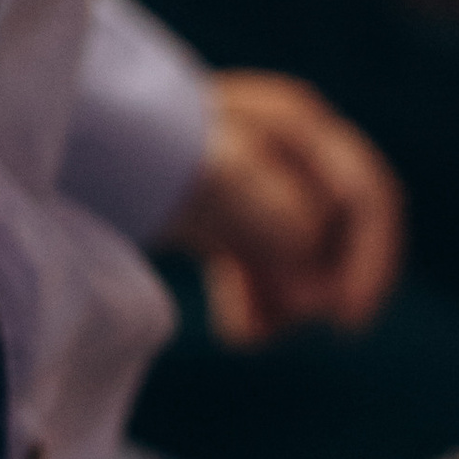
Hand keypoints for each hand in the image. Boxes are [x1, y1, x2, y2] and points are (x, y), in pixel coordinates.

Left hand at [163, 70, 402, 343]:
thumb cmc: (149, 150)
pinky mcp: (236, 211)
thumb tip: (317, 286)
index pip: (367, 195)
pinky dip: (264, 298)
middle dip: (326, 287)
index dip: (371, 262)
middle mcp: (290, 148)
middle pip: (346, 230)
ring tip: (248, 332)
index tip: (346, 323)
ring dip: (292, 300)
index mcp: (296, 126)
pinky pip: (275, 264)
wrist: (88, 145)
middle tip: (294, 329)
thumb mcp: (213, 179)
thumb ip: (273, 220)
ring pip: (311, 254)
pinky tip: (239, 328)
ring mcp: (264, 179)